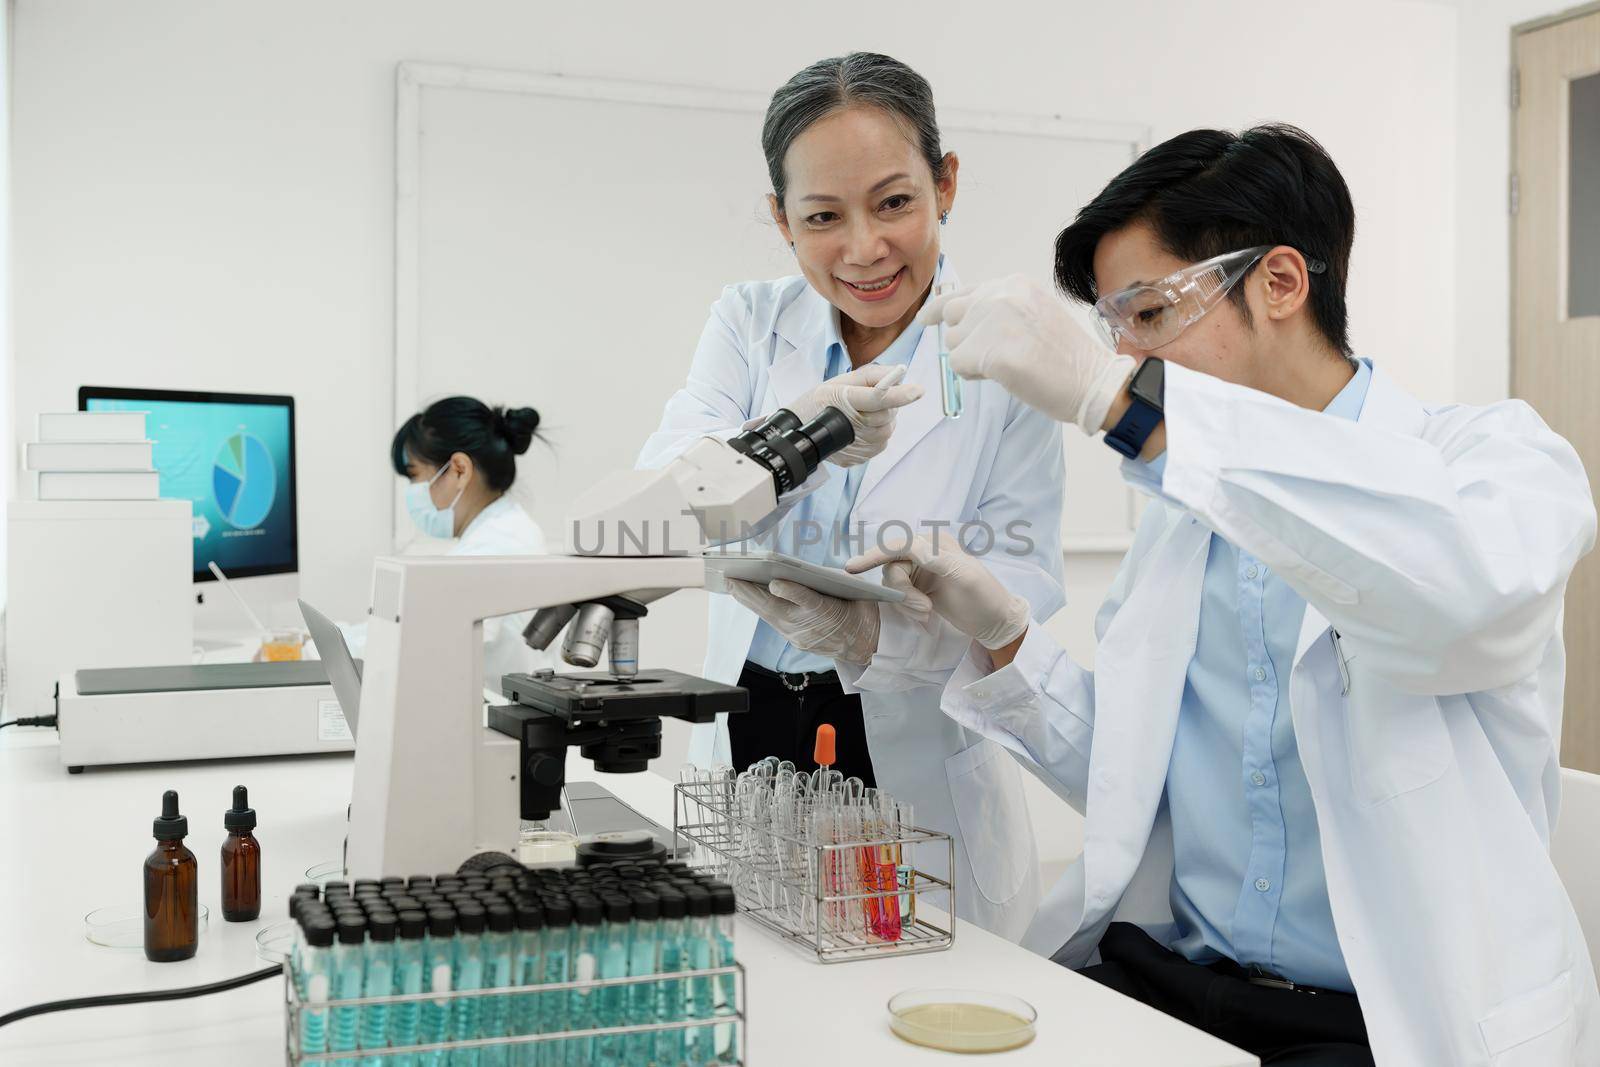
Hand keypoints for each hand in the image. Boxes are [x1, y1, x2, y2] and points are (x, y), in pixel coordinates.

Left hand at [725, 578, 880, 664]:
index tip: (775, 581)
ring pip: (770, 617)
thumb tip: (802, 569)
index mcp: (830, 611)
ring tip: (732, 584)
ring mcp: (801, 637)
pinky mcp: (797, 642)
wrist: (868, 645)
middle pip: (778, 609)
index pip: (808, 601)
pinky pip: (775, 622)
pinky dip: (761, 608)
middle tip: (732, 578)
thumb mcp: (856, 589)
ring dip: (749, 600)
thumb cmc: (861, 610)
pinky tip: (749, 596)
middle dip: (752, 594)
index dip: (791, 592)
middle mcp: (811, 627)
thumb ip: (830, 579)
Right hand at [788, 363, 924, 465]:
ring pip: (887, 430)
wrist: (800, 430)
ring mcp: (855, 444)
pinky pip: (882, 443)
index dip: (899, 394)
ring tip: (864, 414)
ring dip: (883, 420)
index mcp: (844, 399)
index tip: (918, 390)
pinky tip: (862, 428)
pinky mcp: (859, 457)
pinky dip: (878, 433)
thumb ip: (873, 375)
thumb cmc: (823, 401)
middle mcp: (850, 424)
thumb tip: (900, 373)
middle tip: (871, 400)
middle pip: (887, 414)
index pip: (877, 398)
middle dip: (889, 405)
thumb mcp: (841, 380)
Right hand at [847, 535, 1030, 649]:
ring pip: (893, 583)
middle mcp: (924, 553)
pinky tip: (926, 614)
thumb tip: (913, 546)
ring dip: (906, 601)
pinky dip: (907, 607)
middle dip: (902, 591)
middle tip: (923, 608)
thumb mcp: (964, 575)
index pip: (899, 545)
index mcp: (935, 543)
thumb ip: (936, 559)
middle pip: (891, 567)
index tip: (852, 568)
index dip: (873, 554)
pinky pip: (898, 596)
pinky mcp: (918, 589)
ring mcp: (920, 572)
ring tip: (927, 612)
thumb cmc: (985, 596)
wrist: (994, 621)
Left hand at [918, 274, 1134, 434]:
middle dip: (961, 340)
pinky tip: (1001, 375)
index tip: (926, 320)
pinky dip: (973, 376)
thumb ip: (999, 310)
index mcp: (1013, 284)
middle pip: (952, 316)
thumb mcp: (1033, 313)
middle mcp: (1001, 295)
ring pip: (953, 343)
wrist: (1092, 380)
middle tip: (983, 358)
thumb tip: (958, 321)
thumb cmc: (1065, 356)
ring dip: (970, 360)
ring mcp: (995, 321)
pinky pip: (958, 365)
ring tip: (1006, 366)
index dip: (941, 309)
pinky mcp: (991, 352)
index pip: (963, 292)